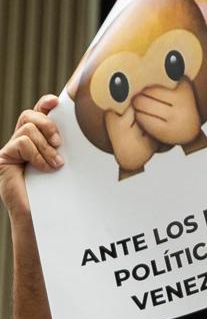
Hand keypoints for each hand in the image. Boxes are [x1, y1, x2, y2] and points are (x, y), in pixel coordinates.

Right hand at [0, 95, 63, 220]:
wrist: (45, 216)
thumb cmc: (61, 191)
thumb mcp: (68, 163)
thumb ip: (68, 147)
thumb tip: (87, 127)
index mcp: (39, 140)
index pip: (39, 113)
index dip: (45, 103)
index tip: (57, 101)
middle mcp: (23, 141)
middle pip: (30, 115)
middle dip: (48, 124)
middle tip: (59, 144)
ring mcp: (11, 150)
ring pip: (28, 128)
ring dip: (46, 146)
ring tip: (55, 164)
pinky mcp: (4, 159)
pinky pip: (22, 143)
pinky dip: (37, 154)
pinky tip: (45, 169)